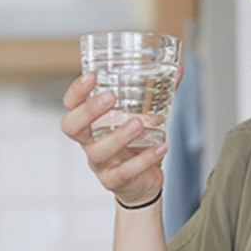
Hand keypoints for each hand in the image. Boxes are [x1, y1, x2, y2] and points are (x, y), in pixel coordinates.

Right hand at [60, 70, 177, 206]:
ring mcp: (101, 163)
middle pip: (72, 127)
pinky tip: (161, 147)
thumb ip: (159, 92)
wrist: (143, 182)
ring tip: (139, 123)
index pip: (72, 104)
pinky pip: (125, 172)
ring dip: (118, 136)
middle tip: (110, 97)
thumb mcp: (145, 115)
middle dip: (89, 111)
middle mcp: (90, 142)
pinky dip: (144, 159)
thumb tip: (179, 68)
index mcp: (92, 122)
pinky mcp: (116, 180)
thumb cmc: (137, 144)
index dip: (77, 91)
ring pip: (99, 151)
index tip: (92, 75)